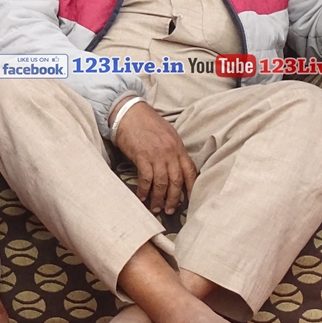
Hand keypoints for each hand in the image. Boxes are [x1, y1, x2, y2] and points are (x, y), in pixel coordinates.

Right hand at [113, 100, 198, 214]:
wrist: (129, 112)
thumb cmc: (147, 122)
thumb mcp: (167, 134)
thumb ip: (173, 150)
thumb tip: (175, 167)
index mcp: (179, 148)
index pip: (191, 172)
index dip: (192, 188)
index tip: (190, 200)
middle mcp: (170, 153)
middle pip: (176, 181)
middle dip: (174, 199)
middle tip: (170, 210)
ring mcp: (157, 155)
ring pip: (162, 183)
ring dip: (159, 198)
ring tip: (156, 208)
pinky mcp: (142, 156)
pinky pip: (146, 178)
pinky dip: (144, 190)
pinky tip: (142, 196)